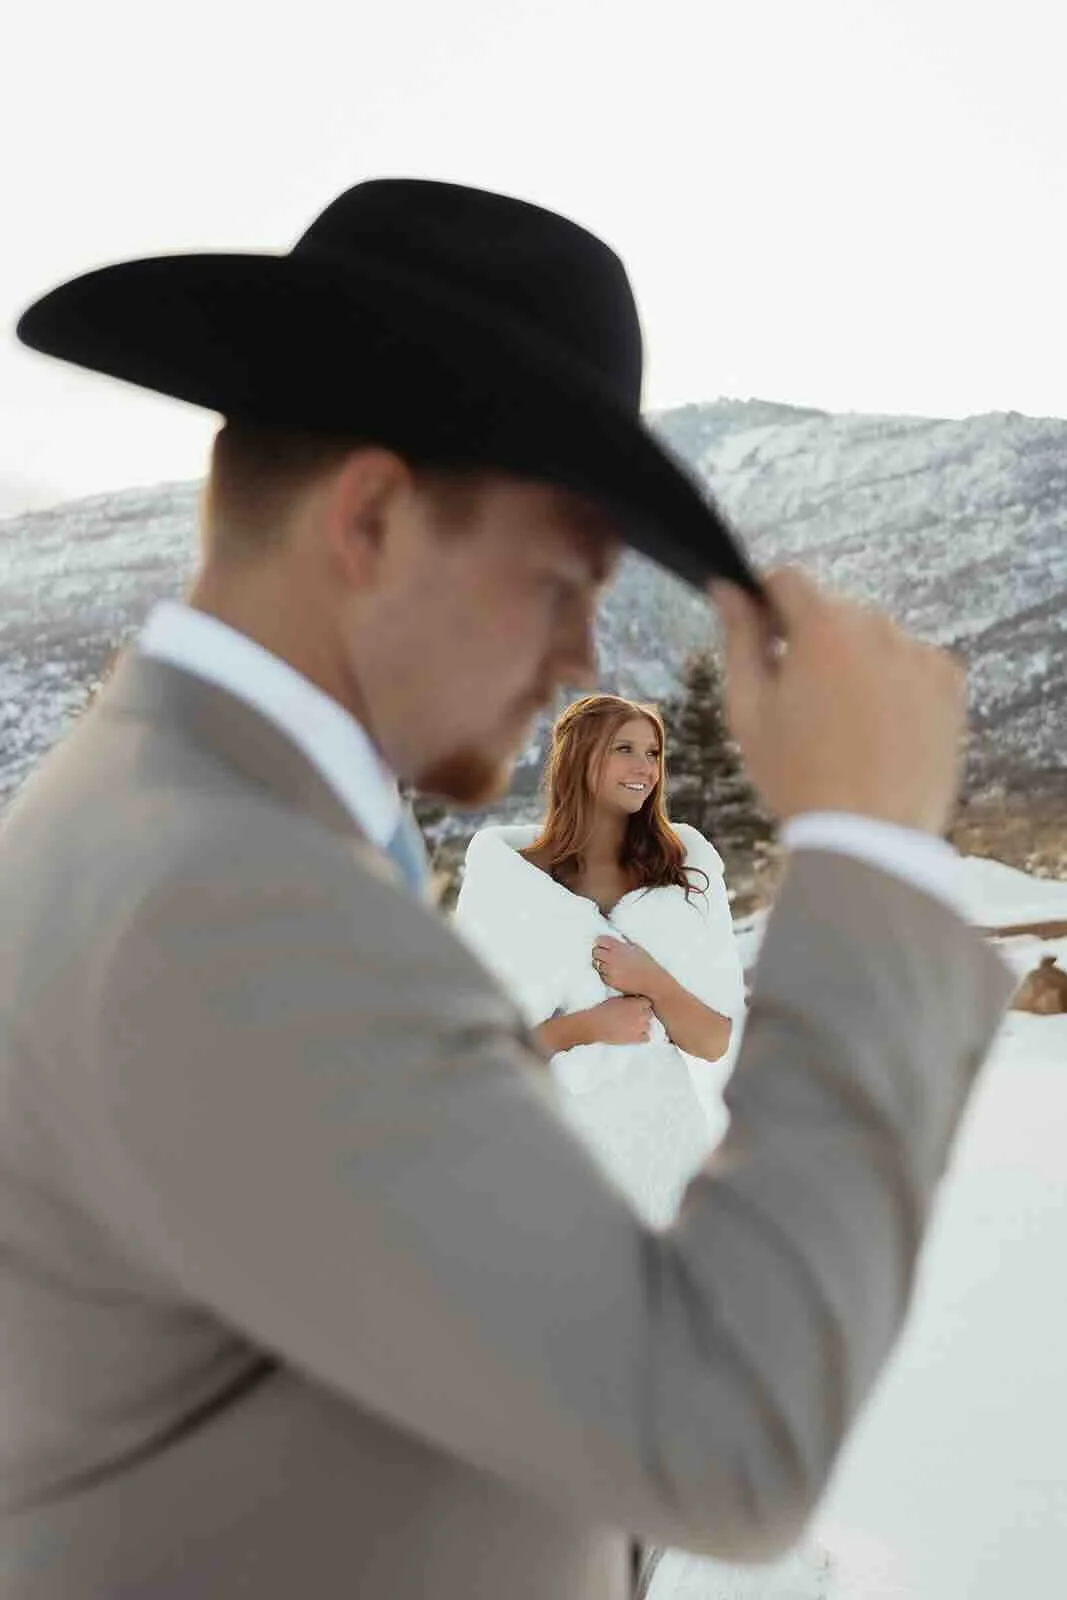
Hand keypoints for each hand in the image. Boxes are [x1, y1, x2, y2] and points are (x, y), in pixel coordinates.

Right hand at [584, 995, 654, 1045]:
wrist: (595, 1025)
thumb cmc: (603, 1010)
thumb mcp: (617, 999)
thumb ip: (628, 1000)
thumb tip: (634, 1000)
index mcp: (636, 1004)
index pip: (647, 1003)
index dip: (641, 1005)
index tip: (636, 1007)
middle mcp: (641, 1015)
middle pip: (649, 1014)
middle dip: (643, 1015)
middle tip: (633, 1017)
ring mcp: (639, 1027)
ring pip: (648, 1026)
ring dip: (642, 1026)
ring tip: (632, 1027)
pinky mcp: (636, 1038)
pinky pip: (647, 1038)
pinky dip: (642, 1037)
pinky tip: (634, 1035)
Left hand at [592, 937, 665, 998]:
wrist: (651, 981)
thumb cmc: (646, 964)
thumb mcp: (636, 948)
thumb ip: (624, 943)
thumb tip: (614, 937)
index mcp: (620, 947)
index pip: (600, 940)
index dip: (600, 942)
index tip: (601, 944)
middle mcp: (614, 957)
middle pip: (595, 951)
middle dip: (598, 953)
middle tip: (603, 955)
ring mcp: (611, 970)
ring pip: (596, 964)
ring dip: (601, 964)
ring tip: (609, 965)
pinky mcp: (610, 980)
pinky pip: (601, 975)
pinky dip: (604, 974)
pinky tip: (613, 973)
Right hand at [711, 567, 967, 835]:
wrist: (870, 837)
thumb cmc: (797, 777)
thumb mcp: (750, 709)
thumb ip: (739, 638)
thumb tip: (728, 589)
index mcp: (823, 627)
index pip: (788, 579)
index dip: (767, 604)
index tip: (763, 640)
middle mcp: (877, 627)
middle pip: (833, 610)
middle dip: (812, 640)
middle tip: (801, 701)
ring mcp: (919, 653)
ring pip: (874, 637)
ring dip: (855, 660)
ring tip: (844, 725)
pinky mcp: (949, 682)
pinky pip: (911, 663)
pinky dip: (894, 683)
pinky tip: (879, 730)